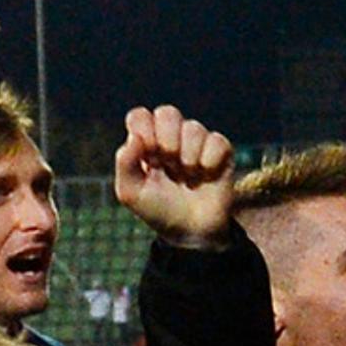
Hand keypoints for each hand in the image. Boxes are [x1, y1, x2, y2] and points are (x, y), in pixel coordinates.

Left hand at [115, 106, 236, 248]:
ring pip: (194, 127)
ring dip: (188, 155)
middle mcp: (171, 138)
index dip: (144, 130)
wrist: (191, 232)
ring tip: (187, 177)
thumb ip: (125, 164)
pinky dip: (209, 160)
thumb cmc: (159, 211)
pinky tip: (205, 176)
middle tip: (168, 163)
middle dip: (167, 138)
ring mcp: (197, 143)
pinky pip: (217, 141)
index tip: (148, 156)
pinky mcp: (220, 152)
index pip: (140, 117)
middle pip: (168, 112)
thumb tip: (134, 137)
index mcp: (146, 143)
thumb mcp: (131, 193)